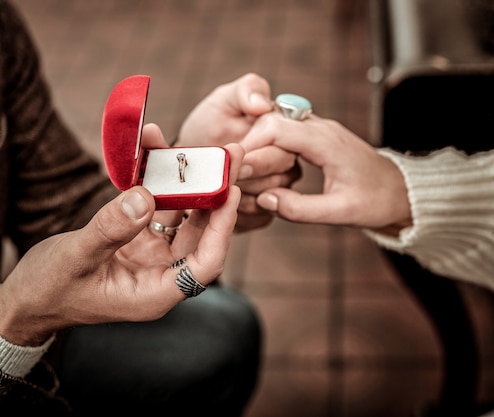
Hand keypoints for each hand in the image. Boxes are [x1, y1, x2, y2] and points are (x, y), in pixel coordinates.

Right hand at [0, 125, 243, 346]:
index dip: (223, 228)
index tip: (231, 191)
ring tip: (199, 149)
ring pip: (182, 217)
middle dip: (216, 194)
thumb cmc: (49, 290)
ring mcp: (153, 256)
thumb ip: (110, 230)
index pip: (206, 263)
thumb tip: (144, 197)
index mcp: (156, 293)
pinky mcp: (139, 241)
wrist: (27, 298)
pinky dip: (158, 185)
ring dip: (189, 184)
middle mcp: (162, 274)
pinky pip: (157, 209)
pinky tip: (157, 155)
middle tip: (230, 154)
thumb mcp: (75, 258)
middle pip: (202, 233)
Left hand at [177, 73, 301, 231]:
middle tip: (225, 171)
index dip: (261, 150)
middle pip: (283, 173)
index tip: (236, 150)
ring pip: (273, 196)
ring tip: (220, 185)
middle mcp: (288, 161)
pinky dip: (240, 210)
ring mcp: (281, 188)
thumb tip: (261, 103)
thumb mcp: (223, 101)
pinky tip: (223, 203)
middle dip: (251, 173)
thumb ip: (245, 91)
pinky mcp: (269, 211)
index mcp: (284, 133)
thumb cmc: (211, 126)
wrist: (194, 160)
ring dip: (244, 192)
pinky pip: (262, 216)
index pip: (286, 144)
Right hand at [240, 112, 411, 230]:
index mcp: (326, 142)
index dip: (250, 146)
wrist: (401, 191)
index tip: (234, 169)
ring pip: (278, 124)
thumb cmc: (377, 201)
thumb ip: (301, 208)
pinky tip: (263, 168)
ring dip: (258, 144)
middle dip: (249, 144)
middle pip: (272, 120)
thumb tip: (265, 200)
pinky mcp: (320, 138)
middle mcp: (322, 128)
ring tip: (245, 171)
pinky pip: (288, 132)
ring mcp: (321, 130)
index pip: (276, 128)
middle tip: (234, 171)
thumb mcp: (341, 212)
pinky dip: (271, 147)